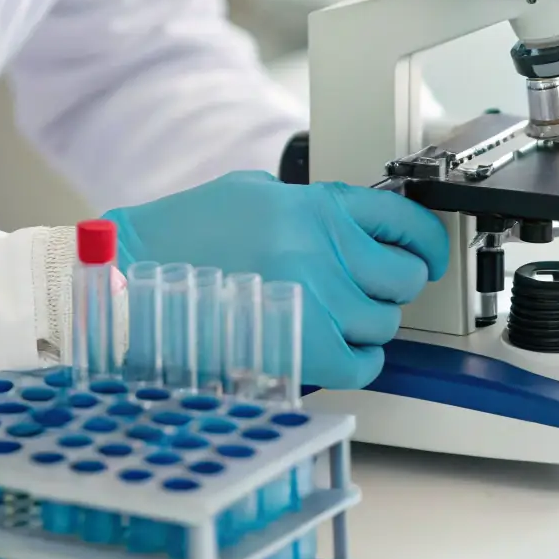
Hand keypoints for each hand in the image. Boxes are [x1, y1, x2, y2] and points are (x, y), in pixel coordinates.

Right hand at [104, 171, 447, 389]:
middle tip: (366, 290)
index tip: (427, 253)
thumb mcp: (253, 194)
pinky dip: (357, 362)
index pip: (405, 218)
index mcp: (315, 205)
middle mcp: (323, 248)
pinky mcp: (302, 348)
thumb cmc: (181, 237)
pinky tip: (331, 349)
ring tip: (333, 319)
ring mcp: (315, 299)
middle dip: (392, 286)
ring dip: (368, 325)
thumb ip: (308, 205)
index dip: (425, 240)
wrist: (131, 278)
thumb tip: (350, 226)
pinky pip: (365, 364)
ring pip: (386, 323)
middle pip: (404, 277)